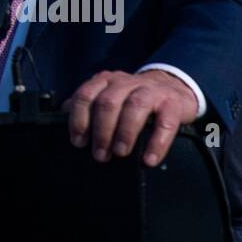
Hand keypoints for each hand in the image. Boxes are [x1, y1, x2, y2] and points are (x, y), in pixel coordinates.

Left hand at [62, 69, 198, 167]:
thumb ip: (90, 104)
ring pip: (135, 106)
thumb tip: (66, 119)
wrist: (175, 89)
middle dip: (102, 131)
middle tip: (100, 155)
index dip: (79, 119)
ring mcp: (152, 91)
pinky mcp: (173, 104)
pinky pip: (165, 123)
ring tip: (121, 153)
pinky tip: (149, 159)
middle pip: (109, 102)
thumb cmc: (137, 100)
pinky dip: (157, 143)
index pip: (86, 95)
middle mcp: (128, 82)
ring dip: (125, 132)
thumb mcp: (111, 96)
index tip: (79, 142)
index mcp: (108, 81)